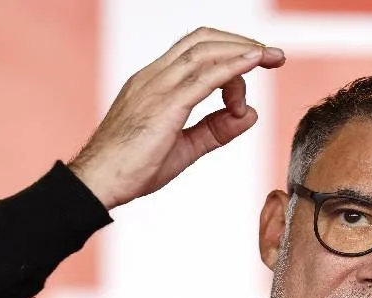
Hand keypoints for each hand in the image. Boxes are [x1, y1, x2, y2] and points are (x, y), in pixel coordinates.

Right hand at [68, 27, 284, 208]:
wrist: (98, 182)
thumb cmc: (132, 168)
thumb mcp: (184, 147)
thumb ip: (215, 129)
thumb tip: (250, 115)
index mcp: (154, 82)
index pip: (196, 51)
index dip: (229, 56)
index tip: (253, 76)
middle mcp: (155, 77)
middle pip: (203, 41)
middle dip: (242, 42)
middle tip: (273, 56)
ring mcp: (157, 87)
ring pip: (206, 52)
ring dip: (243, 51)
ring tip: (271, 59)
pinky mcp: (165, 104)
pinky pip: (205, 76)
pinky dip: (233, 65)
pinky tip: (255, 61)